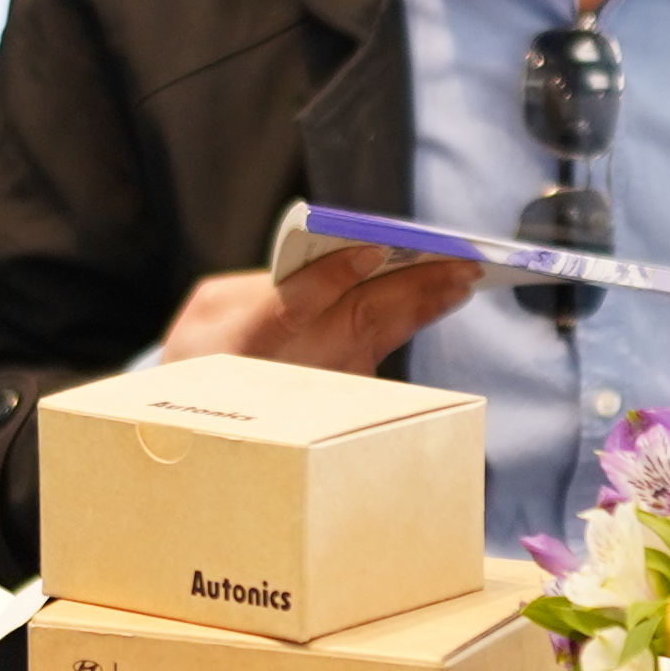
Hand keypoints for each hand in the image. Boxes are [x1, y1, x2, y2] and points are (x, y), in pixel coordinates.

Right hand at [160, 245, 479, 372]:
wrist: (206, 421)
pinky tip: (444, 293)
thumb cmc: (206, 353)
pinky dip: (416, 316)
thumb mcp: (206, 315)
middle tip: (457, 262)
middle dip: (410, 288)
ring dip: (426, 304)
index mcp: (242, 345)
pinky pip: (385, 346)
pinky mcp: (348, 396)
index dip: (330, 278)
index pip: (291, 308)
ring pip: (382, 337)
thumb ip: (257, 290)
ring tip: (463, 274)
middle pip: (357, 321)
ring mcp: (325, 390)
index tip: (371, 249)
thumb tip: (329, 271)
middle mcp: (290, 373)